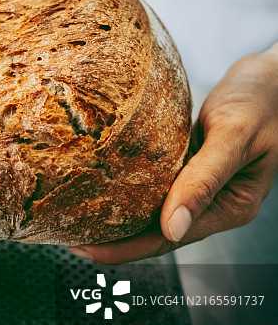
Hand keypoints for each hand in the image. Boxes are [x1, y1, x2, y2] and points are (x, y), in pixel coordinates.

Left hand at [71, 45, 277, 262]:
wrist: (277, 75)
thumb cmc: (264, 100)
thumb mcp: (233, 136)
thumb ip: (203, 181)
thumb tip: (171, 228)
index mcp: (230, 207)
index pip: (168, 238)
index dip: (125, 248)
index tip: (86, 249)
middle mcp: (214, 202)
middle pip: (157, 230)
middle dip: (114, 237)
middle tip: (68, 236)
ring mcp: (203, 184)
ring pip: (154, 208)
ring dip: (119, 213)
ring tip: (77, 215)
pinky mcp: (192, 163)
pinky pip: (158, 182)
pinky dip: (131, 186)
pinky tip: (104, 183)